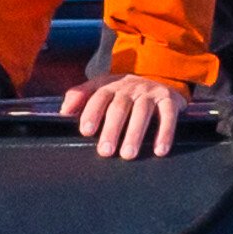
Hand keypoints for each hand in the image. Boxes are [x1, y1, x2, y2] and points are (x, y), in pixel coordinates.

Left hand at [67, 70, 192, 157]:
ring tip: (128, 154)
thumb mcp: (101, 88)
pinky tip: (159, 150)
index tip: (86, 131)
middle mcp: (130, 87)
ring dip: (135, 133)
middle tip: (105, 151)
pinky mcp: (170, 100)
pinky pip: (168, 116)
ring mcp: (151, 93)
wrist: (160, 79)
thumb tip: (63, 112)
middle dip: (112, 129)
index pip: (99, 97)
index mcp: (111, 85)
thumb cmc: (123, 92)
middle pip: (119, 107)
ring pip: (143, 112)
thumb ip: (80, 96)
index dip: (92, 112)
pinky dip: (165, 133)